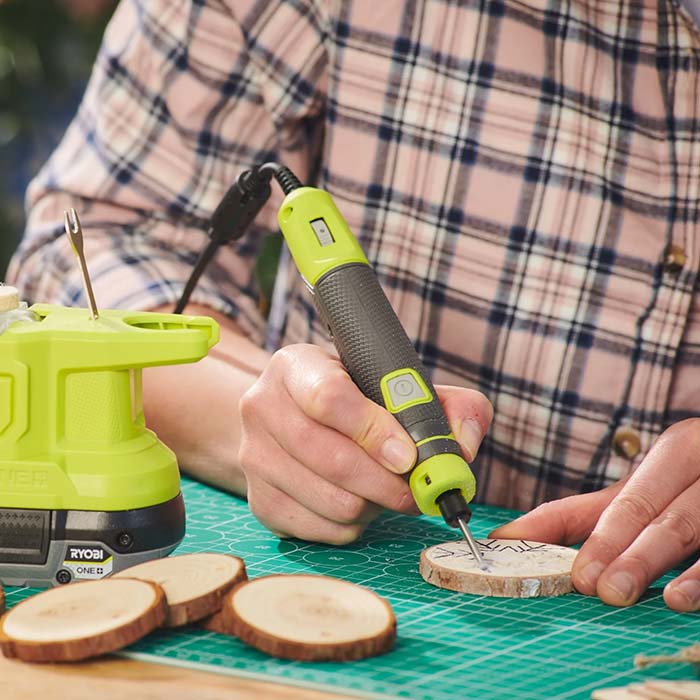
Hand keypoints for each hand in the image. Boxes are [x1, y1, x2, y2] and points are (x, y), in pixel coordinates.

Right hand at [238, 343, 492, 543]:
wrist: (293, 420)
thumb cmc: (356, 401)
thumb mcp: (397, 386)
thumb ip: (445, 405)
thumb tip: (461, 448)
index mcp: (295, 366)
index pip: (328, 397)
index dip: (374, 431)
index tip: (409, 456)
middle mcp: (262, 407)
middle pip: (331, 458)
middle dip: (387, 482)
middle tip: (418, 489)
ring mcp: (253, 457)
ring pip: (332, 501)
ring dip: (374, 504)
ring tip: (384, 488)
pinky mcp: (259, 502)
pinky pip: (321, 530)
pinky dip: (353, 526)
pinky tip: (360, 502)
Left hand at [490, 419, 699, 610]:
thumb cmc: (686, 487)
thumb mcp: (639, 493)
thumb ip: (578, 515)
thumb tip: (506, 536)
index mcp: (674, 452)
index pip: (625, 497)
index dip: (595, 536)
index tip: (572, 574)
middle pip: (656, 509)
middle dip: (621, 548)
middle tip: (595, 587)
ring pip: (691, 526)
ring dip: (657, 561)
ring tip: (625, 593)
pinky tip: (684, 599)